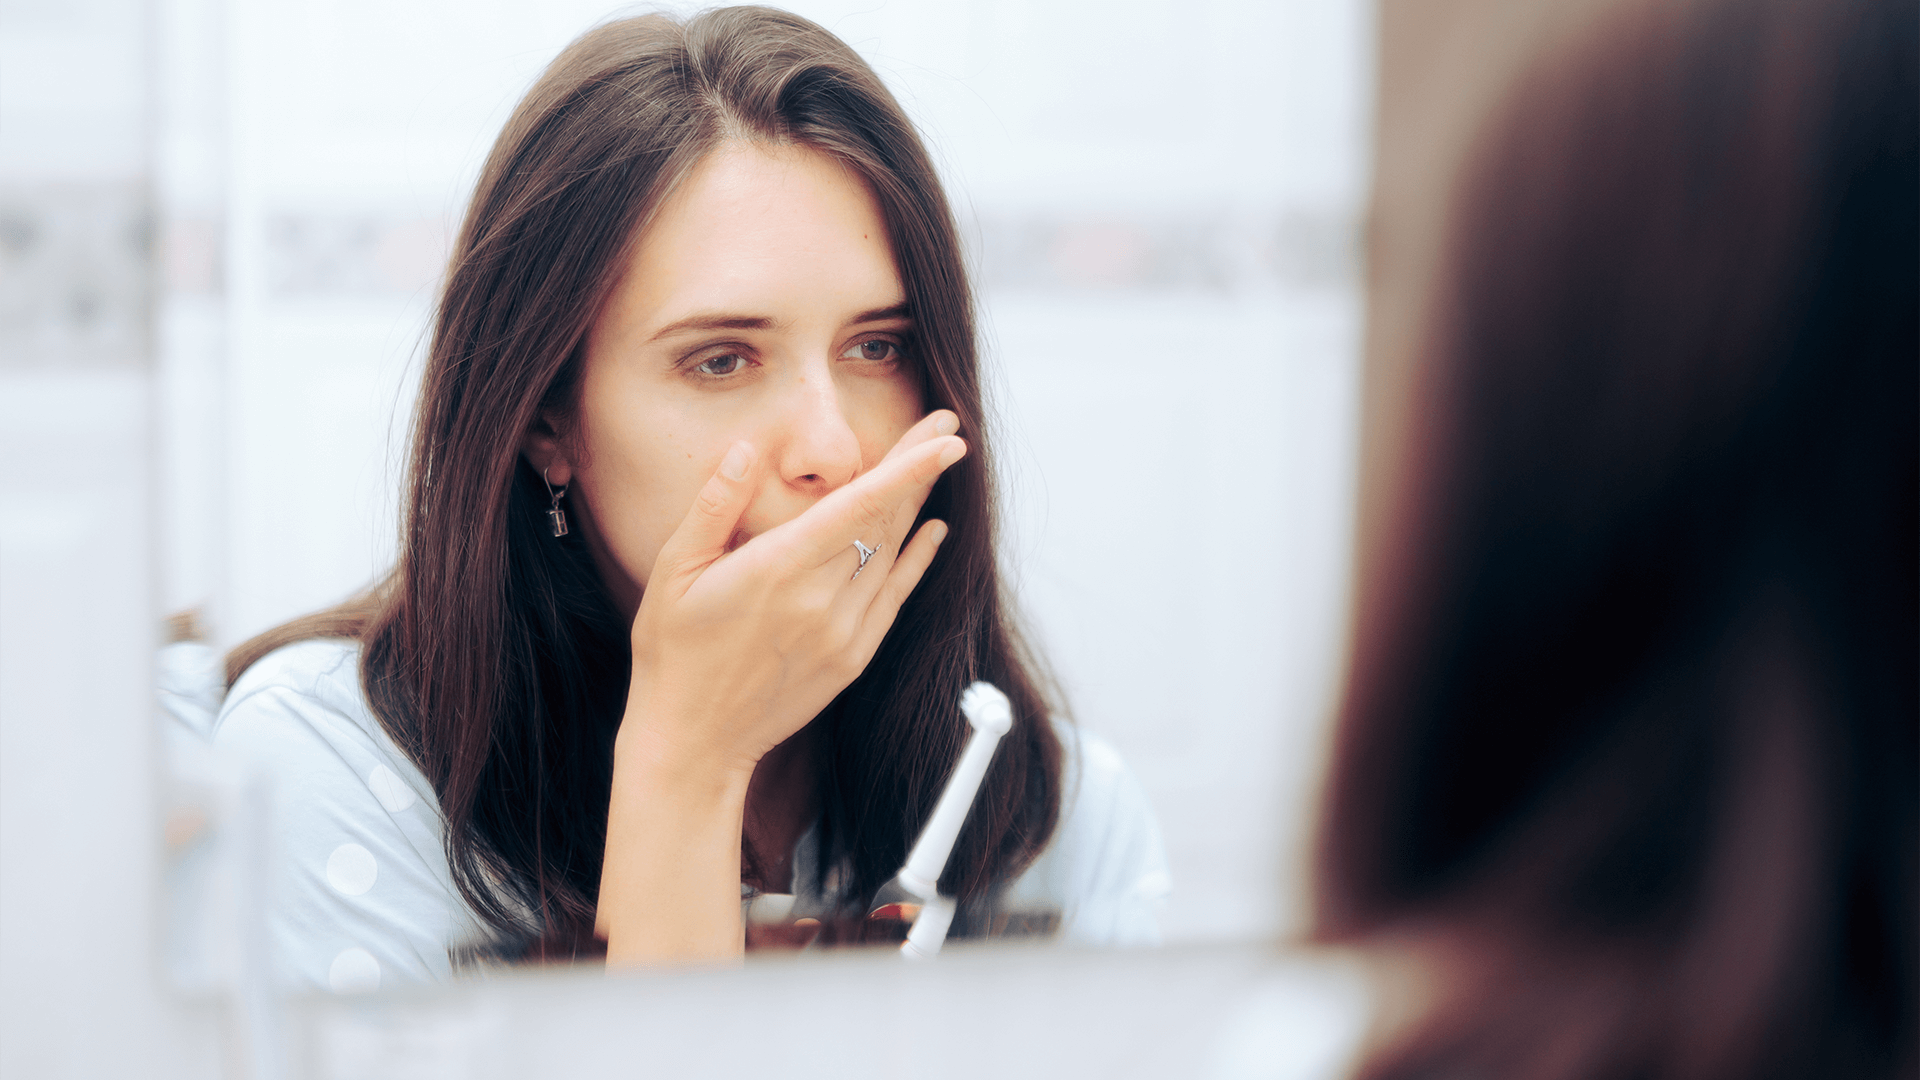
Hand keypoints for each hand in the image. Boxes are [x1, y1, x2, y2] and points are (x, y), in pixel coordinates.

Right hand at [618, 409, 966, 776]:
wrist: (693, 741)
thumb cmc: (674, 653)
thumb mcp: (673, 571)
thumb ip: (713, 506)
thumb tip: (743, 449)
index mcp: (778, 567)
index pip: (859, 504)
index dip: (909, 468)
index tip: (948, 438)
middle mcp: (820, 598)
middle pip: (885, 520)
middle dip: (919, 469)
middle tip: (945, 426)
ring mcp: (843, 632)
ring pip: (892, 555)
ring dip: (917, 507)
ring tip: (934, 463)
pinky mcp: (852, 658)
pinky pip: (895, 598)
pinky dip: (916, 560)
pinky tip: (931, 531)